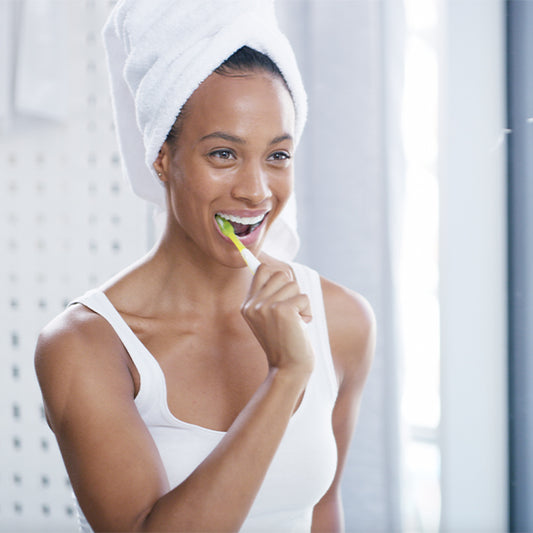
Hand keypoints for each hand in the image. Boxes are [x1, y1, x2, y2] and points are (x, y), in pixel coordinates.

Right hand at [241, 263, 313, 377]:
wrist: (288, 369)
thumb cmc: (284, 343)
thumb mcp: (270, 318)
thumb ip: (269, 296)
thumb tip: (280, 270)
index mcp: (247, 305)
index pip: (262, 269)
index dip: (277, 275)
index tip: (283, 287)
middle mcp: (253, 304)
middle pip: (281, 274)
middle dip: (292, 291)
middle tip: (290, 312)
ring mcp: (265, 306)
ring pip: (294, 285)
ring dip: (300, 303)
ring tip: (295, 322)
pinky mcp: (282, 310)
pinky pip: (304, 298)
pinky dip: (307, 312)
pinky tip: (299, 327)